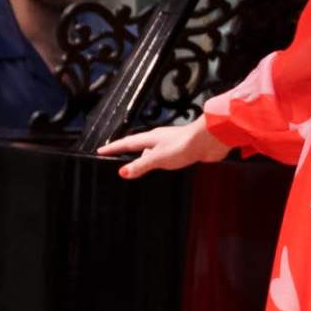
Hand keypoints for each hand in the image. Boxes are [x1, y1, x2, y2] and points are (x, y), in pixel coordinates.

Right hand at [102, 116, 225, 177]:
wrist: (210, 140)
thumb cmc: (185, 144)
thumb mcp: (157, 158)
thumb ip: (140, 165)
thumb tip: (123, 172)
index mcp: (150, 138)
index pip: (126, 143)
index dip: (112, 147)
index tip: (100, 150)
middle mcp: (158, 140)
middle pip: (137, 146)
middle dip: (125, 152)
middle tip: (114, 157)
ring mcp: (170, 144)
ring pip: (151, 152)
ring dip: (142, 158)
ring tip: (135, 167)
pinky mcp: (181, 151)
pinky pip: (164, 158)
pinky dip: (157, 163)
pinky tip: (160, 170)